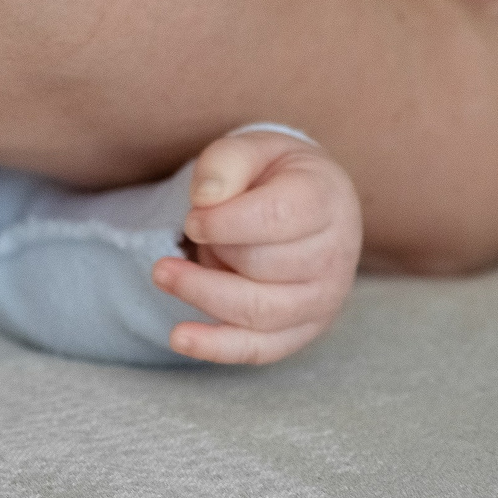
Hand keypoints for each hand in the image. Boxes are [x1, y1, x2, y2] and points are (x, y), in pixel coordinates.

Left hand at [151, 129, 361, 364]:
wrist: (306, 205)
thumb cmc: (272, 175)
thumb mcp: (252, 148)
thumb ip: (227, 163)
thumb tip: (205, 200)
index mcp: (326, 201)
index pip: (277, 219)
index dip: (225, 222)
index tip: (193, 217)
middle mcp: (335, 255)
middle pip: (263, 265)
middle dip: (214, 250)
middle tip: (187, 231)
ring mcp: (322, 299)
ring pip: (258, 311)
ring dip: (202, 294)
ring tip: (162, 273)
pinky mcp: (300, 330)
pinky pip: (260, 348)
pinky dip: (217, 347)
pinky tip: (180, 337)